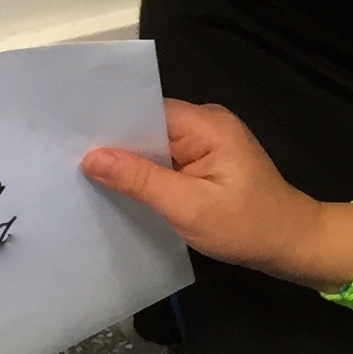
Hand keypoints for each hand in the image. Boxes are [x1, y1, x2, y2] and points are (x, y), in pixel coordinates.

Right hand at [82, 100, 352, 288]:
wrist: (292, 244)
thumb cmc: (247, 227)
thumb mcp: (189, 207)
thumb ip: (141, 180)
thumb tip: (92, 156)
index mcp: (205, 124)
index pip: (143, 109)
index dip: (106, 123)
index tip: (64, 135)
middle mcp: (205, 124)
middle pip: (144, 124)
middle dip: (109, 141)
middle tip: (60, 155)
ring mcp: (205, 142)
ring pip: (151, 143)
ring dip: (124, 159)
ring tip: (76, 171)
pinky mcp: (204, 162)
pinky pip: (164, 159)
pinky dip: (143, 172)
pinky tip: (113, 185)